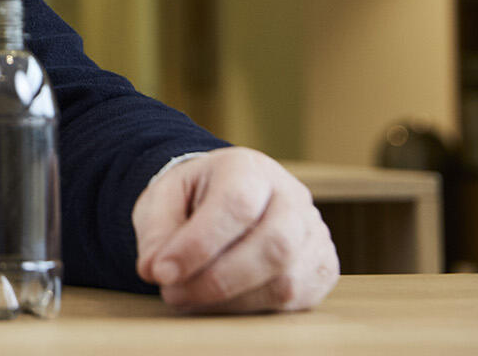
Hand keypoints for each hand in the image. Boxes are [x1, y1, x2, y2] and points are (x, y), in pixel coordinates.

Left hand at [132, 146, 338, 312]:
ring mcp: (314, 233)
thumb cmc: (194, 197)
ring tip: (188, 298)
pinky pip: (295, 300)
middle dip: (218, 280)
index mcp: (249, 167)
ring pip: (286, 281)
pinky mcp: (322, 268)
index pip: (236, 206)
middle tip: (173, 293)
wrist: (227, 197)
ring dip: (230, 301)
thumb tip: (154, 270)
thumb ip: (156, 230)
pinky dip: (251, 309)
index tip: (160, 271)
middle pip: (275, 246)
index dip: (198, 245)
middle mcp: (292, 197)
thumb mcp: (163, 198)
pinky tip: (219, 303)